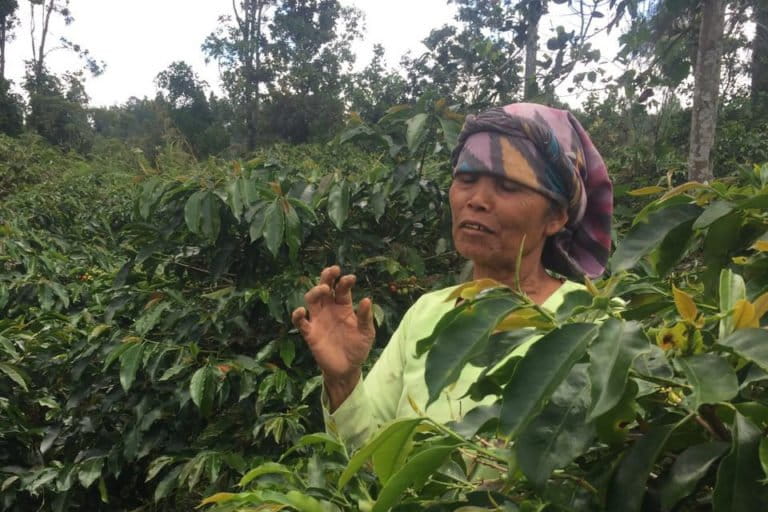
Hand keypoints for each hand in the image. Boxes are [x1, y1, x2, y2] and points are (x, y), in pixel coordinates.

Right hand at [292, 266, 374, 408]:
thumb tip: (367, 299)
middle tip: (333, 270)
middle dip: (327, 277)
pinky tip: (301, 311)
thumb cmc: (358, 348)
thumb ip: (366, 317)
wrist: (347, 369)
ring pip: (311, 299)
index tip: (350, 278)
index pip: (342, 289)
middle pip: (324, 288)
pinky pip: (300, 321)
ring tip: (324, 288)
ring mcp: (318, 319)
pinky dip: (297, 315)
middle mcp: (329, 309)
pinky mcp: (310, 333)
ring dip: (315, 291)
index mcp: (344, 306)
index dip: (345, 281)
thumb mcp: (366, 333)